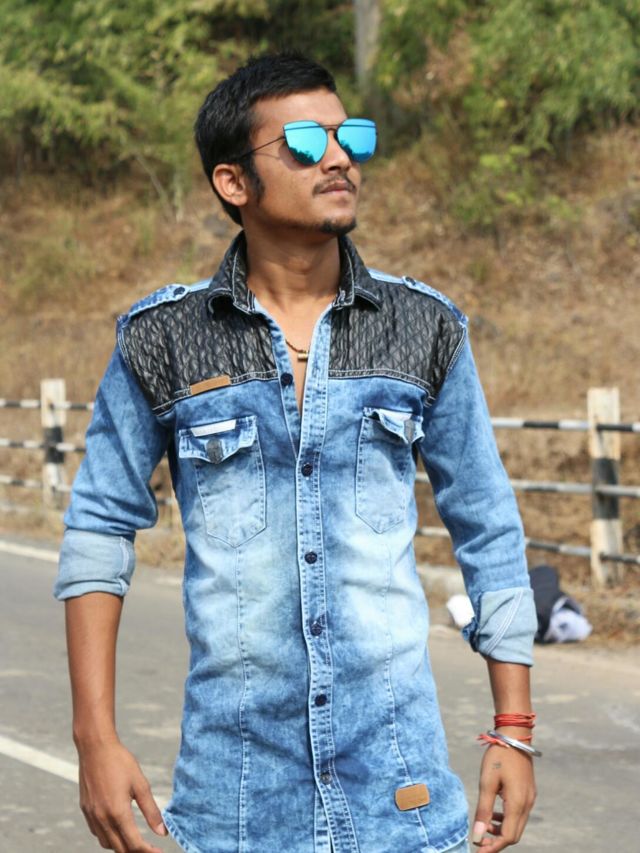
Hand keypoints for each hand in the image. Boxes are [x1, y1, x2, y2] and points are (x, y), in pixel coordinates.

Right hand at [77, 736, 167, 851]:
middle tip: (150, 849)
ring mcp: (91, 816)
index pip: (134, 844)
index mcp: (117, 812)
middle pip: (120, 849)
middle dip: (136, 852)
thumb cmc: (120, 762)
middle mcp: (102, 818)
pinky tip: (118, 829)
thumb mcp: (140, 784)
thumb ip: (151, 810)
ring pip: (107, 844)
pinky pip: (97, 833)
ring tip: (136, 841)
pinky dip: (109, 837)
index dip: (148, 852)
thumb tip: (162, 832)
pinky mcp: (85, 810)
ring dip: (121, 846)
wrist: (95, 747)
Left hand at [472, 743, 535, 849]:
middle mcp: (527, 804)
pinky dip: (506, 819)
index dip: (493, 847)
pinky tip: (494, 813)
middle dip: (497, 841)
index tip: (477, 850)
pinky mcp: (528, 792)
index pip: (508, 837)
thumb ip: (483, 810)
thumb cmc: (499, 757)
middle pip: (514, 834)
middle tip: (479, 841)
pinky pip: (519, 814)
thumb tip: (477, 835)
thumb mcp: (487, 782)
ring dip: (502, 830)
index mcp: (517, 804)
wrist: (515, 737)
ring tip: (485, 825)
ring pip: (517, 825)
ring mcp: (530, 798)